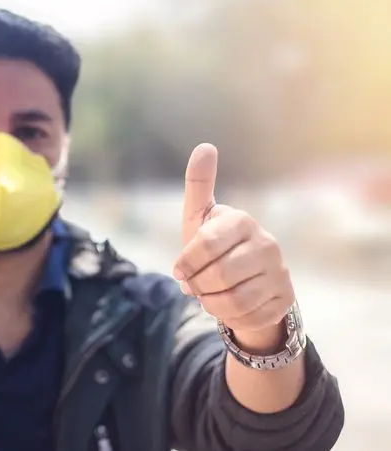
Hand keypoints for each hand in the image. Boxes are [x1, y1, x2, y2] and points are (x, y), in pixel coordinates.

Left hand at [172, 144, 294, 351]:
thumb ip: (198, 185)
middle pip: (218, 275)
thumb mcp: (199, 218)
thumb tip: (205, 146)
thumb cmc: (214, 246)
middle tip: (194, 286)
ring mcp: (280, 271)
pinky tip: (227, 306)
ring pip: (233, 299)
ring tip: (208, 295)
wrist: (244, 282)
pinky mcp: (285, 297)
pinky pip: (248, 316)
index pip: (204, 244)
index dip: (186, 263)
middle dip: (197, 285)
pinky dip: (228, 317)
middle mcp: (267, 243)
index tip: (179, 271)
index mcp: (241, 220)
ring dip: (211, 303)